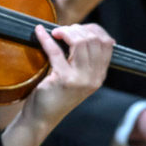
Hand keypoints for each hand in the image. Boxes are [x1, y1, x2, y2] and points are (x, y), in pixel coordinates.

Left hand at [1, 23, 113, 145]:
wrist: (42, 117)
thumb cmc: (55, 94)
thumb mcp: (76, 77)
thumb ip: (83, 59)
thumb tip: (80, 31)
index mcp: (99, 75)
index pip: (106, 43)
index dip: (92, 29)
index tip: (77, 28)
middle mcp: (94, 77)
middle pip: (93, 39)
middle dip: (77, 29)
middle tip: (62, 31)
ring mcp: (81, 79)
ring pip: (80, 42)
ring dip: (65, 32)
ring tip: (55, 32)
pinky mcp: (63, 79)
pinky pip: (56, 51)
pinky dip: (46, 38)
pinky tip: (39, 32)